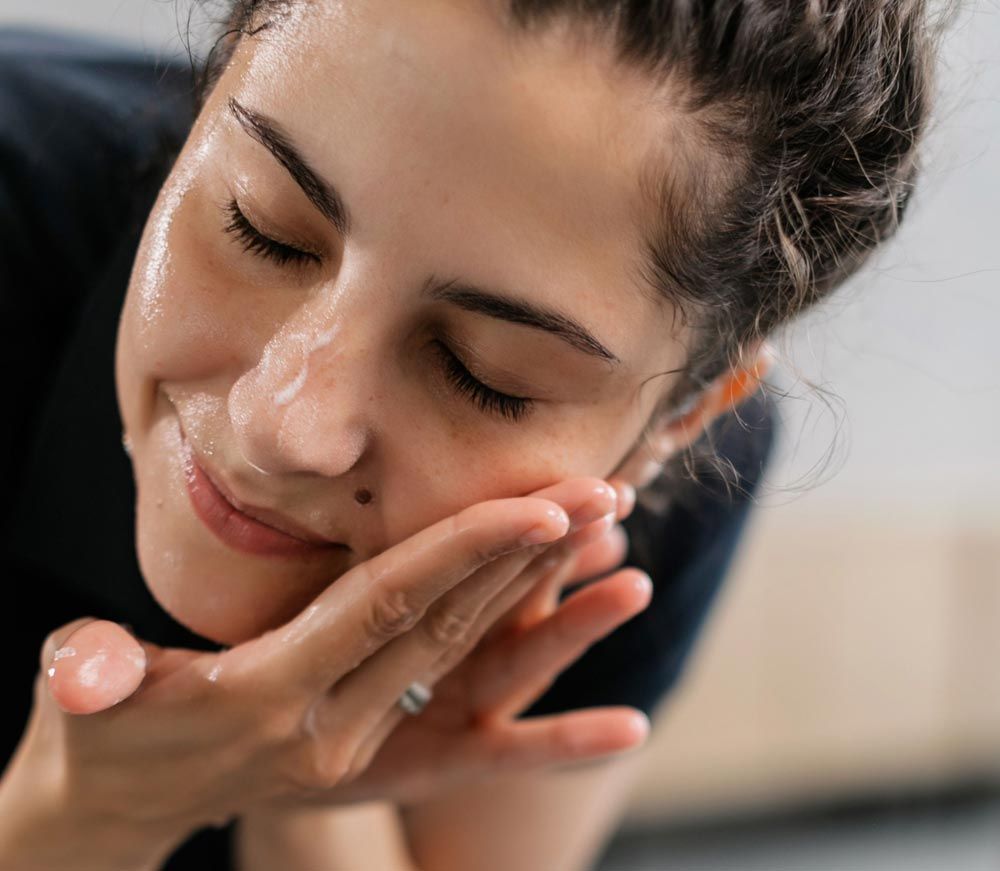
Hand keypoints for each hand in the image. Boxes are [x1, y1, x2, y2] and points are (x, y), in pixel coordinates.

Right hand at [0, 478, 619, 868]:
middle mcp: (335, 727)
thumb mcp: (82, 705)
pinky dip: (556, 735)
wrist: (123, 810)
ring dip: (546, 607)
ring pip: (471, 663)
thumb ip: (89, 680)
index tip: (539, 505)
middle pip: (450, 628)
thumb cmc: (99, 738)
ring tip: (621, 556)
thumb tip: (80, 671)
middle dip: (528, 560)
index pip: (386, 605)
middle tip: (602, 495)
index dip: (461, 552)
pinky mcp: (376, 753)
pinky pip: (477, 738)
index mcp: (272, 694)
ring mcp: (363, 745)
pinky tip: (627, 727)